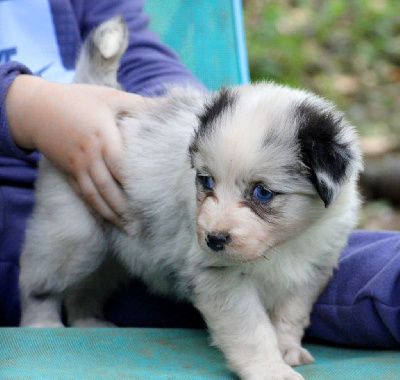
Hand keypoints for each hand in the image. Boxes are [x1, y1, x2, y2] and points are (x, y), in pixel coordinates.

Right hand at [6, 75, 144, 226]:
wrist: (35, 108)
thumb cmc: (78, 100)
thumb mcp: (110, 97)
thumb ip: (139, 104)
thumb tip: (170, 104)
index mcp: (103, 137)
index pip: (121, 166)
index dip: (136, 184)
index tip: (154, 198)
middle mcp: (90, 156)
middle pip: (108, 188)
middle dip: (125, 209)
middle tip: (143, 225)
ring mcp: (77, 166)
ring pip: (95, 196)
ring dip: (112, 215)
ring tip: (129, 230)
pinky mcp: (69, 172)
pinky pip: (82, 194)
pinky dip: (95, 209)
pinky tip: (107, 220)